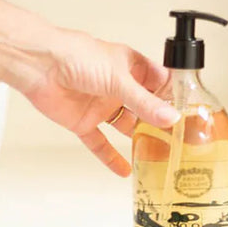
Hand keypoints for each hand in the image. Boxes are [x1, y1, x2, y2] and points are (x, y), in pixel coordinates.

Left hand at [22, 28, 178, 176]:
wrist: (38, 65)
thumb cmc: (76, 56)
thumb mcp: (119, 79)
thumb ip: (144, 102)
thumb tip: (171, 118)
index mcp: (130, 67)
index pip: (160, 84)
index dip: (173, 99)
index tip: (189, 116)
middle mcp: (117, 87)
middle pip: (144, 109)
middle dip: (159, 125)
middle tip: (178, 142)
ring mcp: (101, 105)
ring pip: (125, 127)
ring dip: (139, 141)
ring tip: (158, 158)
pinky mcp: (83, 121)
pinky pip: (100, 143)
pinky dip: (110, 157)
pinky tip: (124, 170)